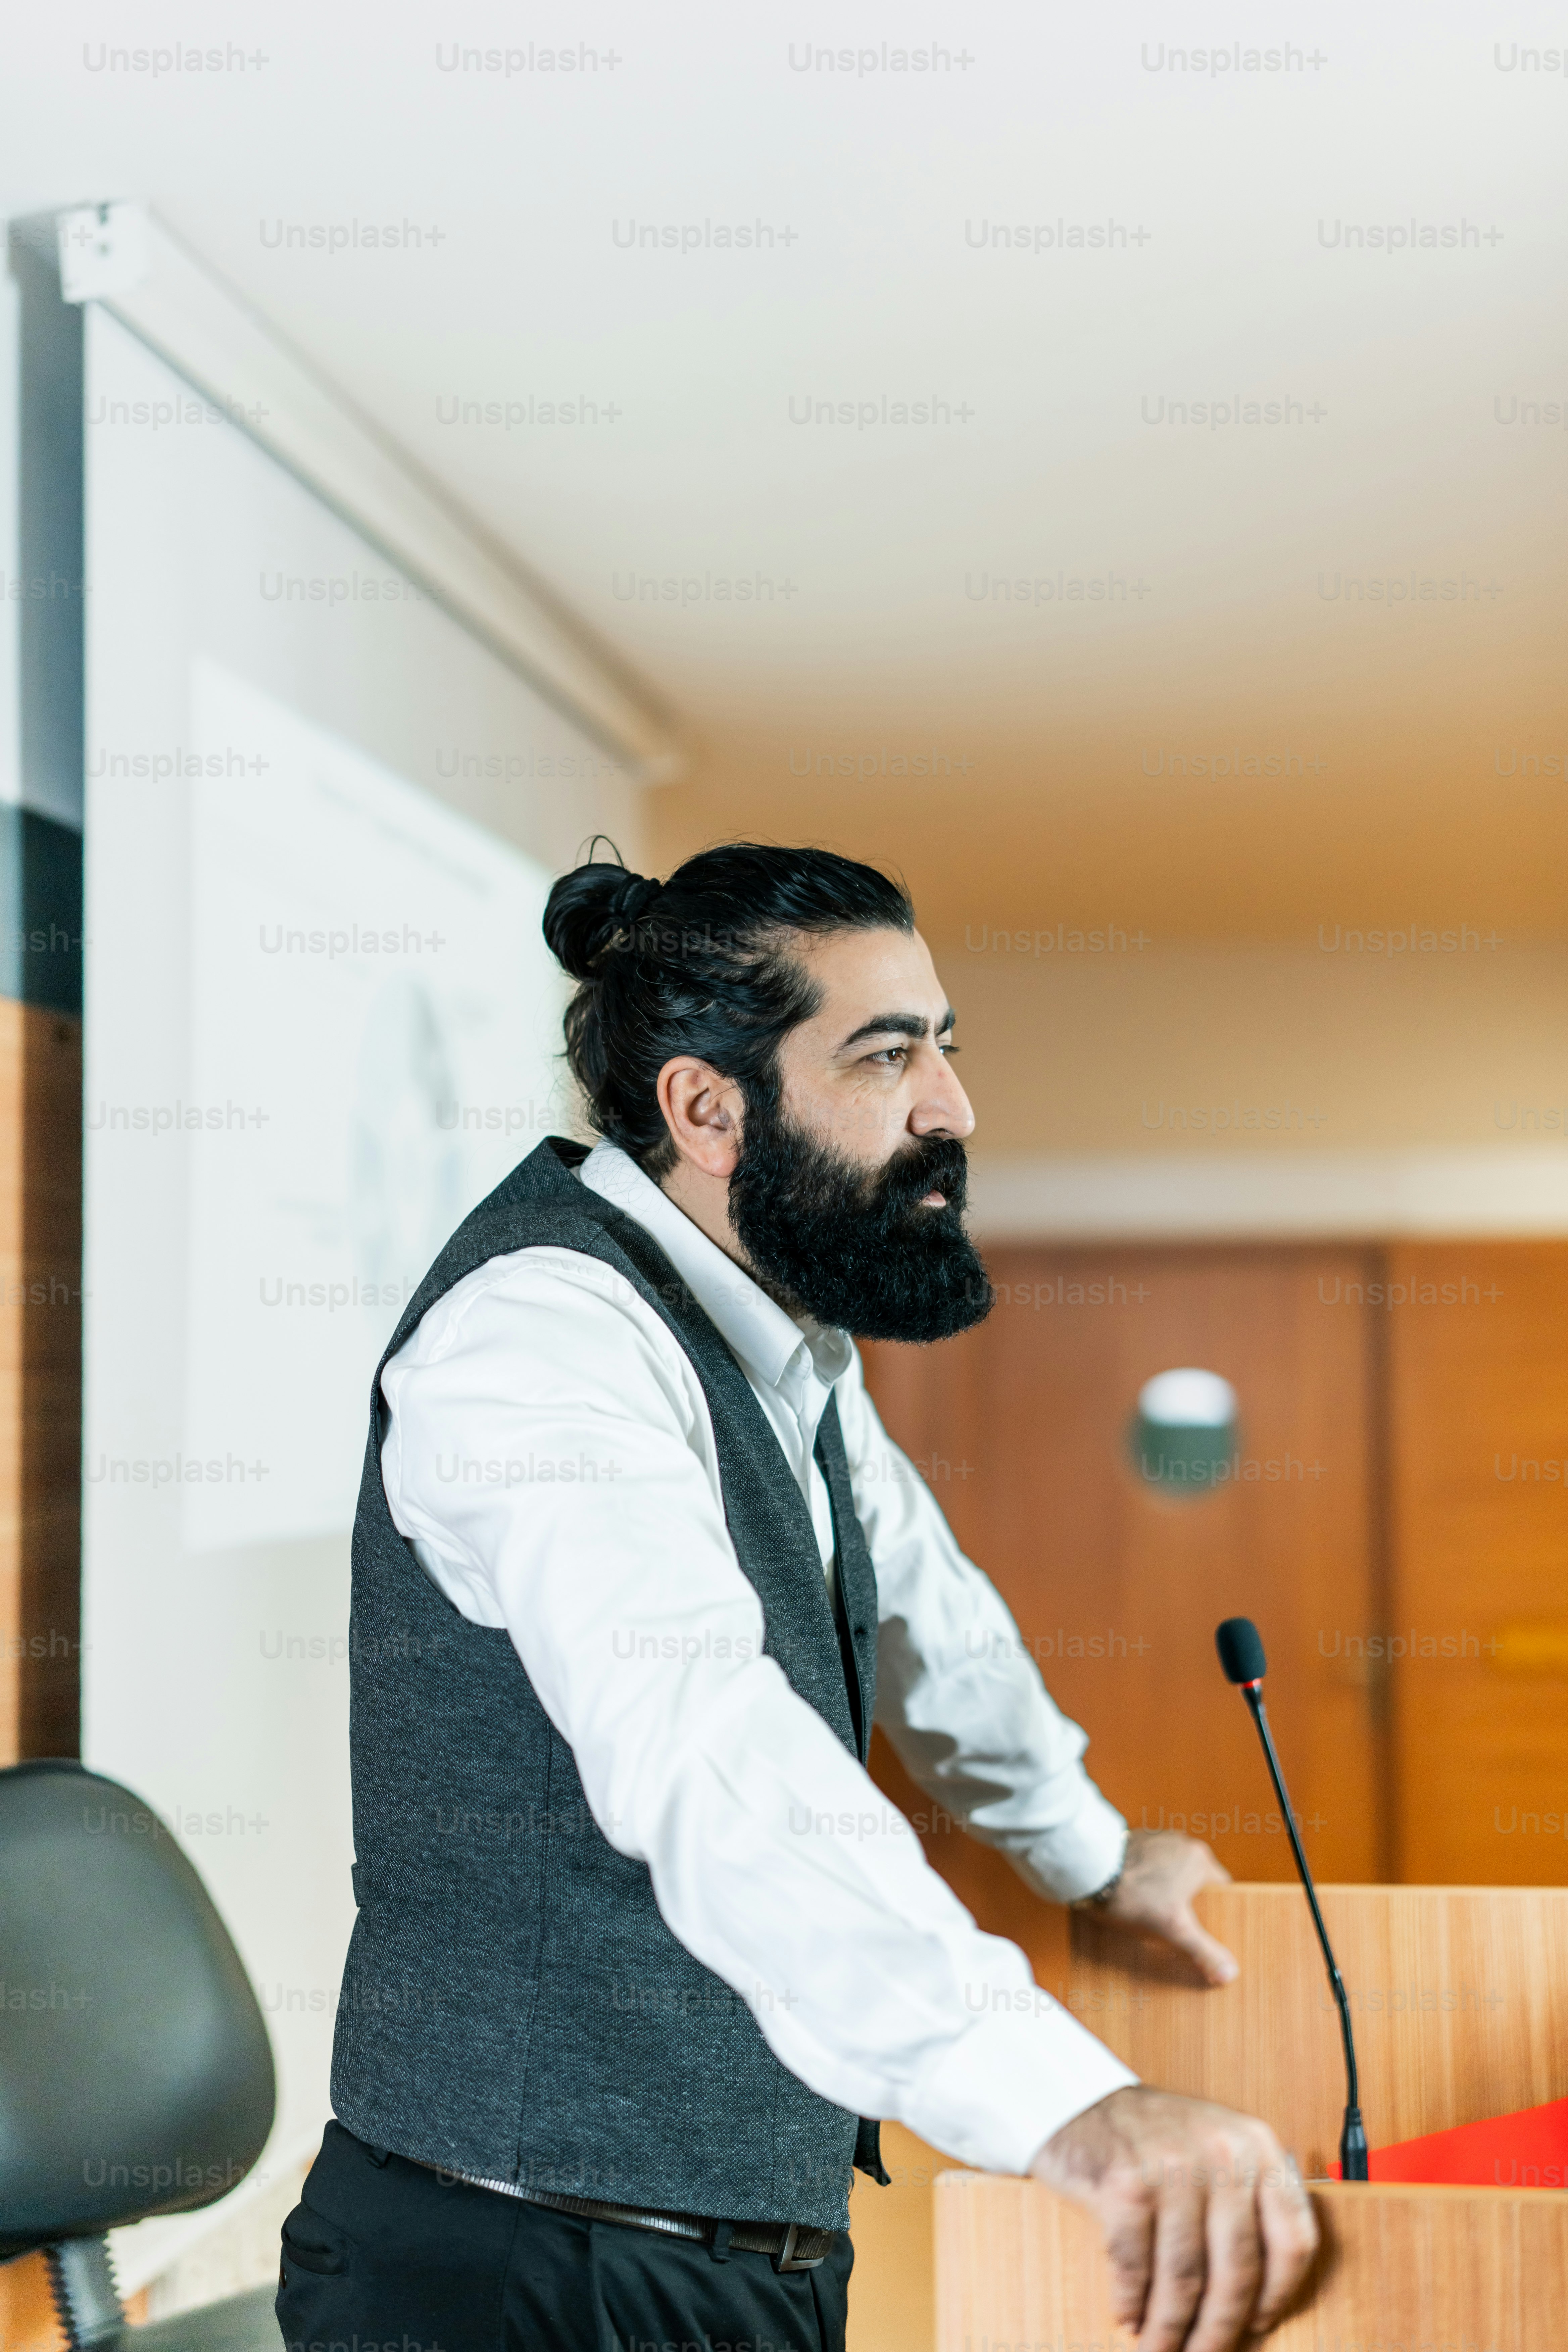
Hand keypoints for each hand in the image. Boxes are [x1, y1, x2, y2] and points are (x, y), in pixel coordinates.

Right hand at [1031, 2084, 1317, 2349]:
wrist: (1081, 2101)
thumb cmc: (1157, 2139)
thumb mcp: (1220, 2152)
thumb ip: (1249, 2208)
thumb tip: (1259, 2305)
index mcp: (1257, 2147)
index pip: (1292, 2240)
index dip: (1280, 2295)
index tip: (1260, 2325)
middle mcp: (1222, 2153)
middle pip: (1237, 2270)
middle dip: (1218, 2330)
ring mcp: (1171, 2166)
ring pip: (1184, 2277)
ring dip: (1170, 2329)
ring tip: (1161, 2350)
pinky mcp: (1124, 2183)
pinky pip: (1134, 2265)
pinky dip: (1131, 2302)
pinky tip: (1129, 2317)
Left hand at [1092, 1830, 1236, 1985]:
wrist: (1087, 1869)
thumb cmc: (1133, 1894)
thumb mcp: (1173, 1928)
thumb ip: (1203, 1951)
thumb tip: (1230, 1973)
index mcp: (1199, 1859)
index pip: (1222, 1891)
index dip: (1217, 1914)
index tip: (1209, 1931)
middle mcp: (1181, 1843)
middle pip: (1196, 1884)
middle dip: (1190, 1907)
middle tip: (1182, 1929)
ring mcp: (1156, 1841)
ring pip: (1173, 1876)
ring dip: (1168, 1895)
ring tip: (1156, 1918)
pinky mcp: (1134, 1845)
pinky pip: (1151, 1869)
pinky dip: (1148, 1885)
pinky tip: (1137, 1902)